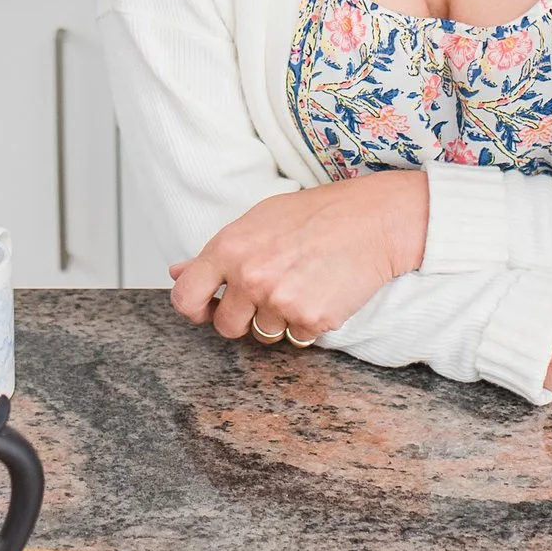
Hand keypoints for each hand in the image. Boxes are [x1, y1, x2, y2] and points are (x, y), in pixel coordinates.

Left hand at [169, 170, 427, 345]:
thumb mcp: (258, 220)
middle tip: (269, 290)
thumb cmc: (316, 214)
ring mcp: (280, 301)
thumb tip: (178, 272)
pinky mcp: (312, 319)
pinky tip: (323, 290)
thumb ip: (217, 252)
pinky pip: (298, 336)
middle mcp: (250, 277)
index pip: (185, 298)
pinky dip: (310, 321)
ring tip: (302, 282)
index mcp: (229, 248)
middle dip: (242, 316)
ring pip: (264, 334)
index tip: (208, 306)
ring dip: (278, 318)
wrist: (373, 220)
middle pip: (225, 326)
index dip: (194, 308)